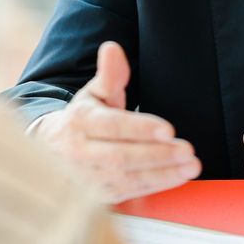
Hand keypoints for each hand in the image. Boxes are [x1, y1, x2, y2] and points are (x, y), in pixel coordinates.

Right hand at [34, 41, 200, 202]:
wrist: (52, 151)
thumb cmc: (83, 118)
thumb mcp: (94, 92)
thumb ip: (109, 73)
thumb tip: (112, 48)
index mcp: (80, 121)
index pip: (112, 126)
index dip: (140, 128)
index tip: (168, 129)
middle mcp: (80, 153)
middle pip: (121, 157)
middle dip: (157, 155)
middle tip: (187, 150)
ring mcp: (88, 178)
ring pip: (127, 179)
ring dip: (162, 174)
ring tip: (190, 166)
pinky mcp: (98, 196)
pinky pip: (129, 193)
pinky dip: (156, 186)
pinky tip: (178, 177)